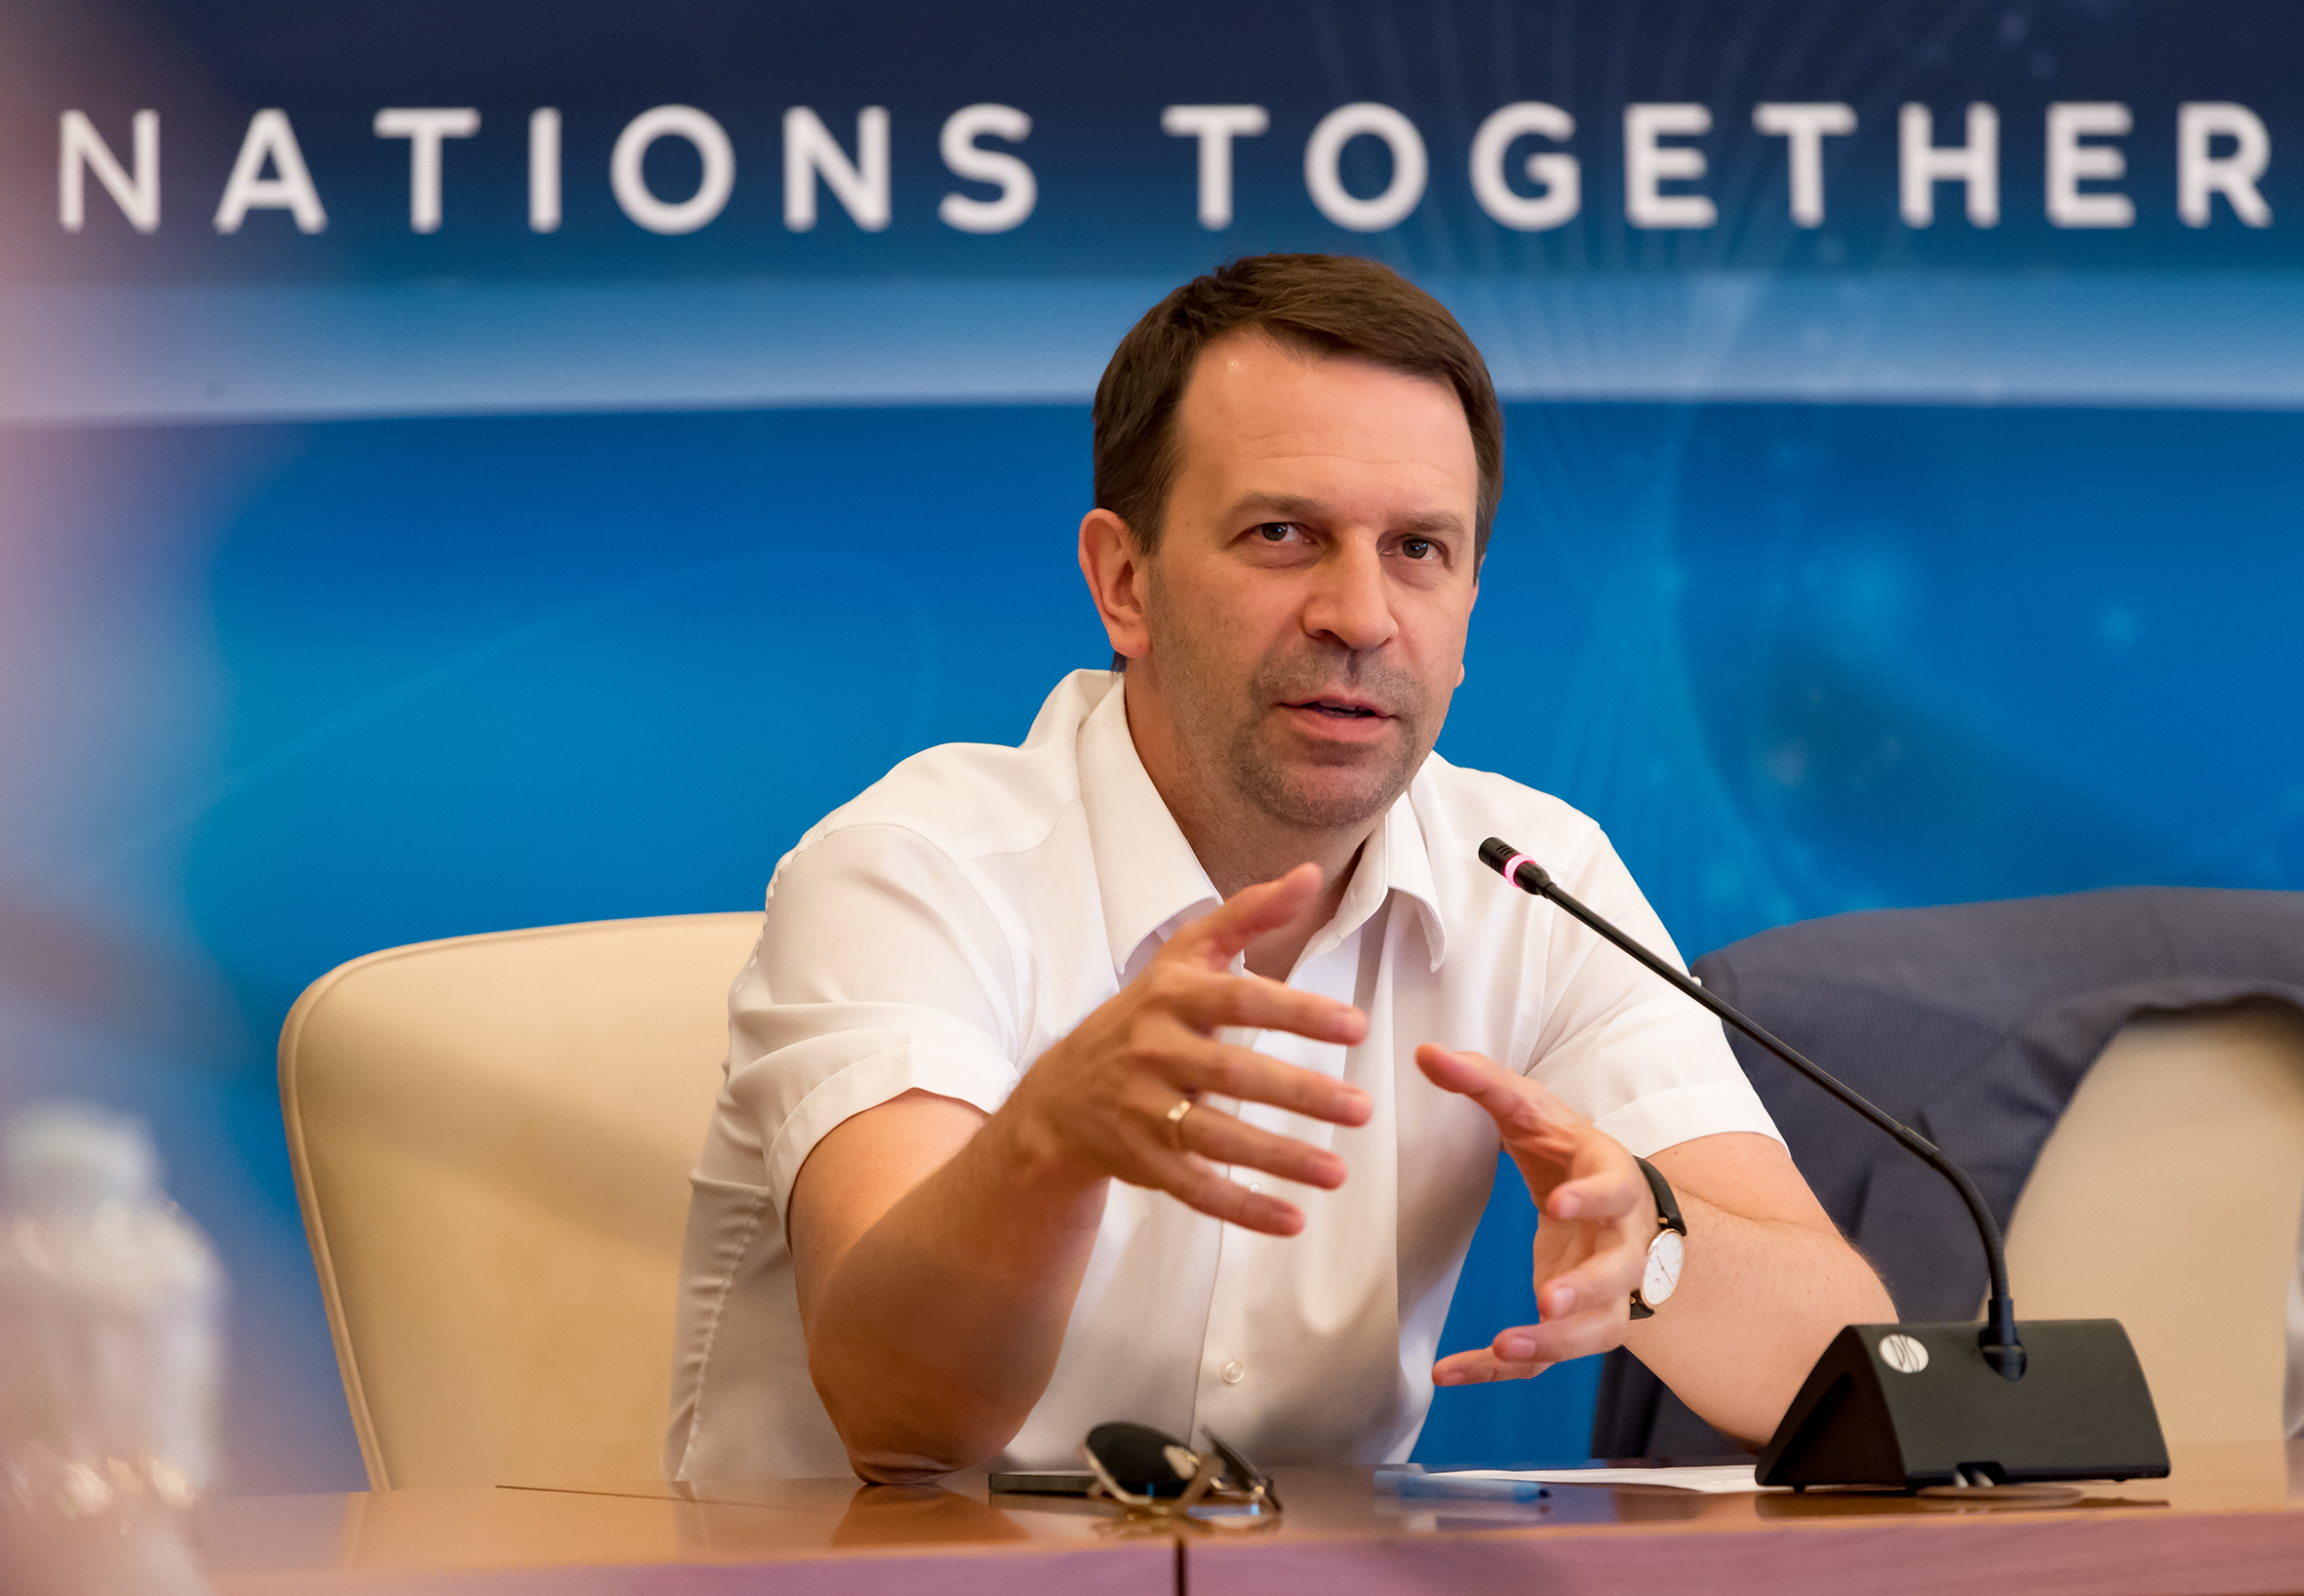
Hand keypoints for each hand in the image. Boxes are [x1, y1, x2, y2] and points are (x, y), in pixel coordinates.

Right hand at [1002, 864, 1372, 1235]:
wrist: (1060, 1094)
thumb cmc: (1141, 1014)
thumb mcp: (1183, 957)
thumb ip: (1248, 915)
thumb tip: (1308, 874)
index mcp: (1169, 996)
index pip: (1239, 1001)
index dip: (1297, 1012)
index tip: (1355, 1026)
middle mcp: (1152, 1051)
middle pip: (1233, 1074)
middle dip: (1300, 1093)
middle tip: (1362, 1108)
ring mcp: (1144, 1110)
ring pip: (1216, 1137)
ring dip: (1279, 1158)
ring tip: (1337, 1173)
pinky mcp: (1143, 1160)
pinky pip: (1196, 1188)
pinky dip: (1242, 1208)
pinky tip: (1291, 1219)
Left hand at [1415, 1045, 1656, 1384]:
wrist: (1621, 1206)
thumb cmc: (1570, 1153)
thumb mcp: (1534, 1113)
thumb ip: (1483, 1082)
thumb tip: (1426, 1052)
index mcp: (1615, 1180)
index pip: (1613, 1189)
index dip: (1591, 1197)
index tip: (1559, 1204)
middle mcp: (1623, 1241)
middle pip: (1619, 1271)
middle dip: (1588, 1287)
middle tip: (1548, 1298)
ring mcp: (1608, 1292)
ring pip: (1596, 1328)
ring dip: (1556, 1342)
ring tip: (1507, 1347)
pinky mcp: (1577, 1325)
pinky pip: (1546, 1357)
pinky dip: (1500, 1370)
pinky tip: (1449, 1373)